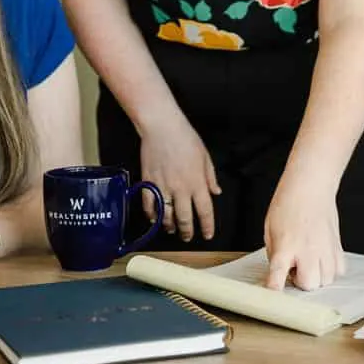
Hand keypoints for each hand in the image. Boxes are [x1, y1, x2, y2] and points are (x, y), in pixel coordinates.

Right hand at [138, 111, 220, 242]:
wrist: (162, 127)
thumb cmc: (185, 138)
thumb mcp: (205, 157)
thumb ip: (210, 177)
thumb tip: (215, 191)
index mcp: (197, 183)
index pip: (205, 211)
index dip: (207, 226)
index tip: (208, 234)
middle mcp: (180, 189)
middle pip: (184, 219)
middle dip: (187, 231)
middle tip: (188, 236)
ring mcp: (163, 187)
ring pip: (165, 216)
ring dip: (169, 226)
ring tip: (172, 230)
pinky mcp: (148, 183)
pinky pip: (148, 205)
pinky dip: (151, 215)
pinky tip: (155, 218)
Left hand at [263, 181, 343, 290]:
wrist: (310, 186)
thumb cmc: (288, 204)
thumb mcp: (270, 229)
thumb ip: (275, 254)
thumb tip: (280, 272)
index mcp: (285, 246)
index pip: (278, 275)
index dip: (275, 288)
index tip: (273, 295)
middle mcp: (307, 250)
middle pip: (309, 284)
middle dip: (301, 282)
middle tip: (295, 269)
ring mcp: (325, 249)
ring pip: (327, 280)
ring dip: (316, 276)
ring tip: (309, 261)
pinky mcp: (337, 246)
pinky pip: (338, 271)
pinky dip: (330, 269)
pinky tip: (322, 258)